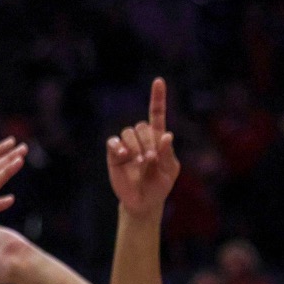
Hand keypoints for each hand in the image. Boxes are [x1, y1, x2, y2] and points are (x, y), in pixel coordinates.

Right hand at [106, 78, 181, 218]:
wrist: (142, 202)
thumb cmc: (159, 185)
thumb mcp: (170, 171)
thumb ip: (168, 154)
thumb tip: (166, 136)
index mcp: (158, 139)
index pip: (157, 114)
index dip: (157, 97)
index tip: (158, 80)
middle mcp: (142, 139)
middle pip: (141, 125)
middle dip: (147, 140)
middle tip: (150, 158)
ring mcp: (127, 146)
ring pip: (128, 132)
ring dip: (135, 146)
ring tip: (138, 161)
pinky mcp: (114, 154)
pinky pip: (113, 142)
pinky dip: (118, 146)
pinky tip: (124, 156)